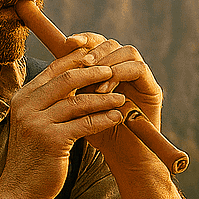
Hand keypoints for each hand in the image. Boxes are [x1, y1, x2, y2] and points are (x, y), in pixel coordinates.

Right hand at [0, 46, 127, 198]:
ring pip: (78, 102)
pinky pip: (84, 124)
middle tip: (113, 71)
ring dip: (103, 98)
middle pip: (67, 80)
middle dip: (93, 73)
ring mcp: (38, 123)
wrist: (19, 190)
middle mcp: (27, 106)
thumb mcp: (34, 124)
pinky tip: (117, 118)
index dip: (76, 60)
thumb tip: (72, 83)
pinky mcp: (52, 141)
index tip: (96, 56)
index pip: (53, 70)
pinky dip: (103, 119)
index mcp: (23, 98)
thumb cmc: (32, 158)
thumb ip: (47, 104)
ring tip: (121, 97)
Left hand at [58, 31, 165, 174]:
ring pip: (127, 51)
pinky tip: (104, 90)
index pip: (96, 44)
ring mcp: (140, 79)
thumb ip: (69, 90)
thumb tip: (46, 71)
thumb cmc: (98, 135)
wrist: (123, 159)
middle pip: (111, 43)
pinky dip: (120, 74)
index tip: (67, 43)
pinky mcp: (152, 89)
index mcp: (108, 71)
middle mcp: (125, 70)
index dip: (83, 39)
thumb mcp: (78, 109)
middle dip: (94, 48)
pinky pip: (138, 68)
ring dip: (107, 62)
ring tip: (92, 78)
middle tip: (82, 60)